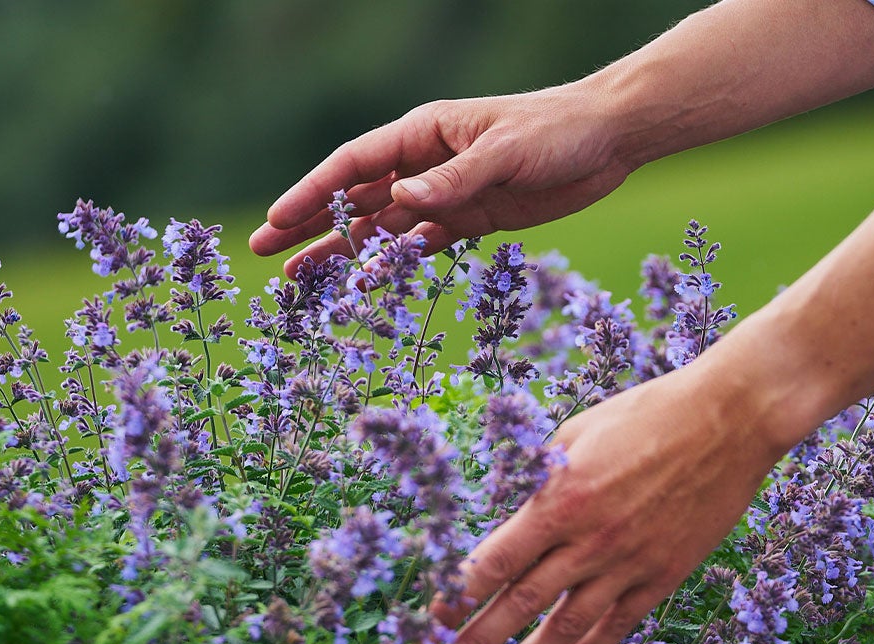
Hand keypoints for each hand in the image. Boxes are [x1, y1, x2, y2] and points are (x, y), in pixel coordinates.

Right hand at [248, 85, 631, 278]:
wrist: (608, 140)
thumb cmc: (556, 130)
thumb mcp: (506, 152)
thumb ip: (454, 180)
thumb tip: (400, 202)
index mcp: (425, 133)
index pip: (354, 164)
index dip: (312, 193)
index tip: (277, 220)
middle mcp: (427, 163)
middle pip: (356, 197)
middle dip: (311, 226)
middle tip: (266, 256)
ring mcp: (447, 193)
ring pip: (383, 226)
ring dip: (345, 251)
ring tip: (303, 280)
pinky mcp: (473, 218)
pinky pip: (423, 242)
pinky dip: (396, 261)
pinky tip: (367, 282)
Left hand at [432, 359, 790, 643]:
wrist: (729, 419)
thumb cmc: (650, 412)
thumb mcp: (579, 431)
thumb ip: (543, 477)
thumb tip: (514, 510)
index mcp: (560, 498)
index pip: (494, 561)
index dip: (459, 595)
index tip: (435, 616)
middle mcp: (589, 539)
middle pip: (520, 602)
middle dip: (478, 639)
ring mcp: (629, 561)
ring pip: (566, 626)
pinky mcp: (664, 573)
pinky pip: (618, 624)